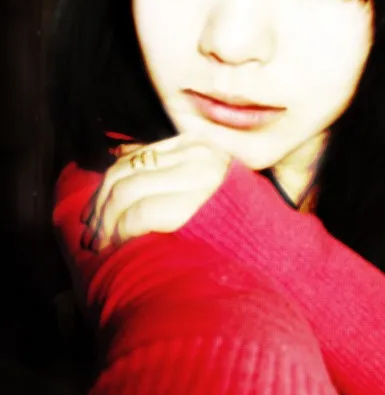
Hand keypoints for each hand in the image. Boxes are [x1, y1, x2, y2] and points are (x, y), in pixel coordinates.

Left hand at [82, 133, 231, 250]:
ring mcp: (197, 178)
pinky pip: (139, 212)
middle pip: (125, 172)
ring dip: (105, 221)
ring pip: (126, 191)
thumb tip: (121, 152)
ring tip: (101, 244)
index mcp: (199, 145)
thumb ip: (172, 166)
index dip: (108, 184)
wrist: (282, 249)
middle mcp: (197, 155)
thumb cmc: (241, 222)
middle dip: (100, 204)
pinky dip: (121, 230)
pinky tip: (118, 244)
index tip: (97, 210)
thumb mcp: (210, 182)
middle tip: (92, 232)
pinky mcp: (195, 204)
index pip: (136, 157)